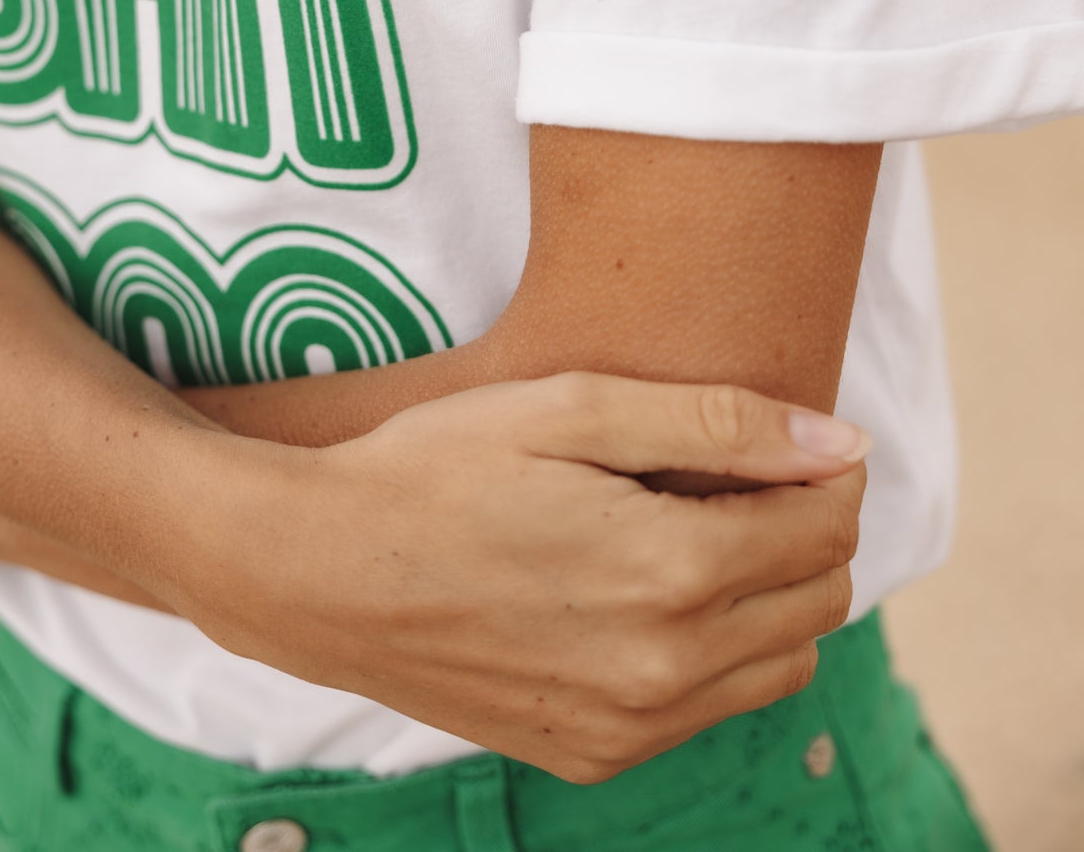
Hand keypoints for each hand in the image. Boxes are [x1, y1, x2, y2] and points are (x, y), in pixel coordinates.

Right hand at [172, 372, 866, 782]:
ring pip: (782, 665)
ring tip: (696, 528)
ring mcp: (630, 727)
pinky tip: (644, 590)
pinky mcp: (594, 754)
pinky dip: (713, 650)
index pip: (826, 526)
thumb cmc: (437, 466)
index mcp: (670, 571)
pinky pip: (710, 708)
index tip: (785, 436)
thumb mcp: (569, 408)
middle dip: (805, 528)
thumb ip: (717, 423)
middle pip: (821, 600)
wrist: (318, 571)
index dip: (824, 469)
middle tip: (737, 474)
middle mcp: (666, 669)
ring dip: (770, 595)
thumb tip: (842, 444)